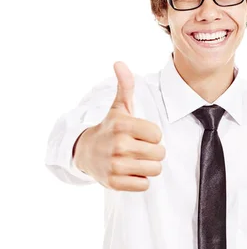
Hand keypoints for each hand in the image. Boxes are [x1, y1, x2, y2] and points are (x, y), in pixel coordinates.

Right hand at [73, 61, 165, 190]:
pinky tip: (129, 172)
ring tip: (135, 161)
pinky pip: (144, 185)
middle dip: (153, 152)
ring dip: (148, 167)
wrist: (85, 152)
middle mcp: (118, 145)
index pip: (158, 135)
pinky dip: (140, 181)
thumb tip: (120, 63)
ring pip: (154, 170)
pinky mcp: (114, 183)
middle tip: (139, 149)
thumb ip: (125, 86)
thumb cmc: (110, 129)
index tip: (140, 134)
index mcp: (122, 125)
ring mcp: (115, 165)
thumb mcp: (118, 107)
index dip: (152, 136)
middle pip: (159, 154)